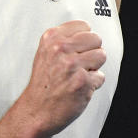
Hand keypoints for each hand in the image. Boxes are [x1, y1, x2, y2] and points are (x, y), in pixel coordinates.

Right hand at [21, 20, 105, 135]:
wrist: (36, 111)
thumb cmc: (43, 84)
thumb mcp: (45, 53)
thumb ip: (63, 40)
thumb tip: (87, 32)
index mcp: (52, 38)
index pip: (84, 26)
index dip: (84, 40)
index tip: (77, 50)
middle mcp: (61, 49)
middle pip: (96, 38)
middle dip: (92, 52)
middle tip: (79, 65)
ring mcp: (72, 65)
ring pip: (101, 55)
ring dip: (94, 68)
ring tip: (79, 76)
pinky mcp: (82, 81)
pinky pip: (101, 76)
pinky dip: (93, 85)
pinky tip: (79, 88)